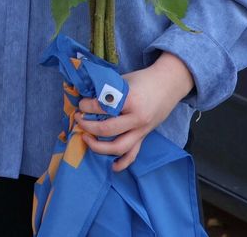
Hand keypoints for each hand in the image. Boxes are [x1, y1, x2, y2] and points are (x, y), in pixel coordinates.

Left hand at [77, 52, 193, 170]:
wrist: (168, 84)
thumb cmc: (143, 79)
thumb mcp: (122, 80)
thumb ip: (106, 90)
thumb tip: (84, 96)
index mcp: (130, 100)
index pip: (102, 107)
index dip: (86, 106)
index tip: (80, 104)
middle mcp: (137, 118)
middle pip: (107, 129)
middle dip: (87, 126)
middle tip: (78, 119)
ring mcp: (142, 130)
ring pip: (119, 147)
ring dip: (99, 146)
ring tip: (85, 138)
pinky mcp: (144, 136)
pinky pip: (134, 154)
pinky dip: (123, 163)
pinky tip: (112, 167)